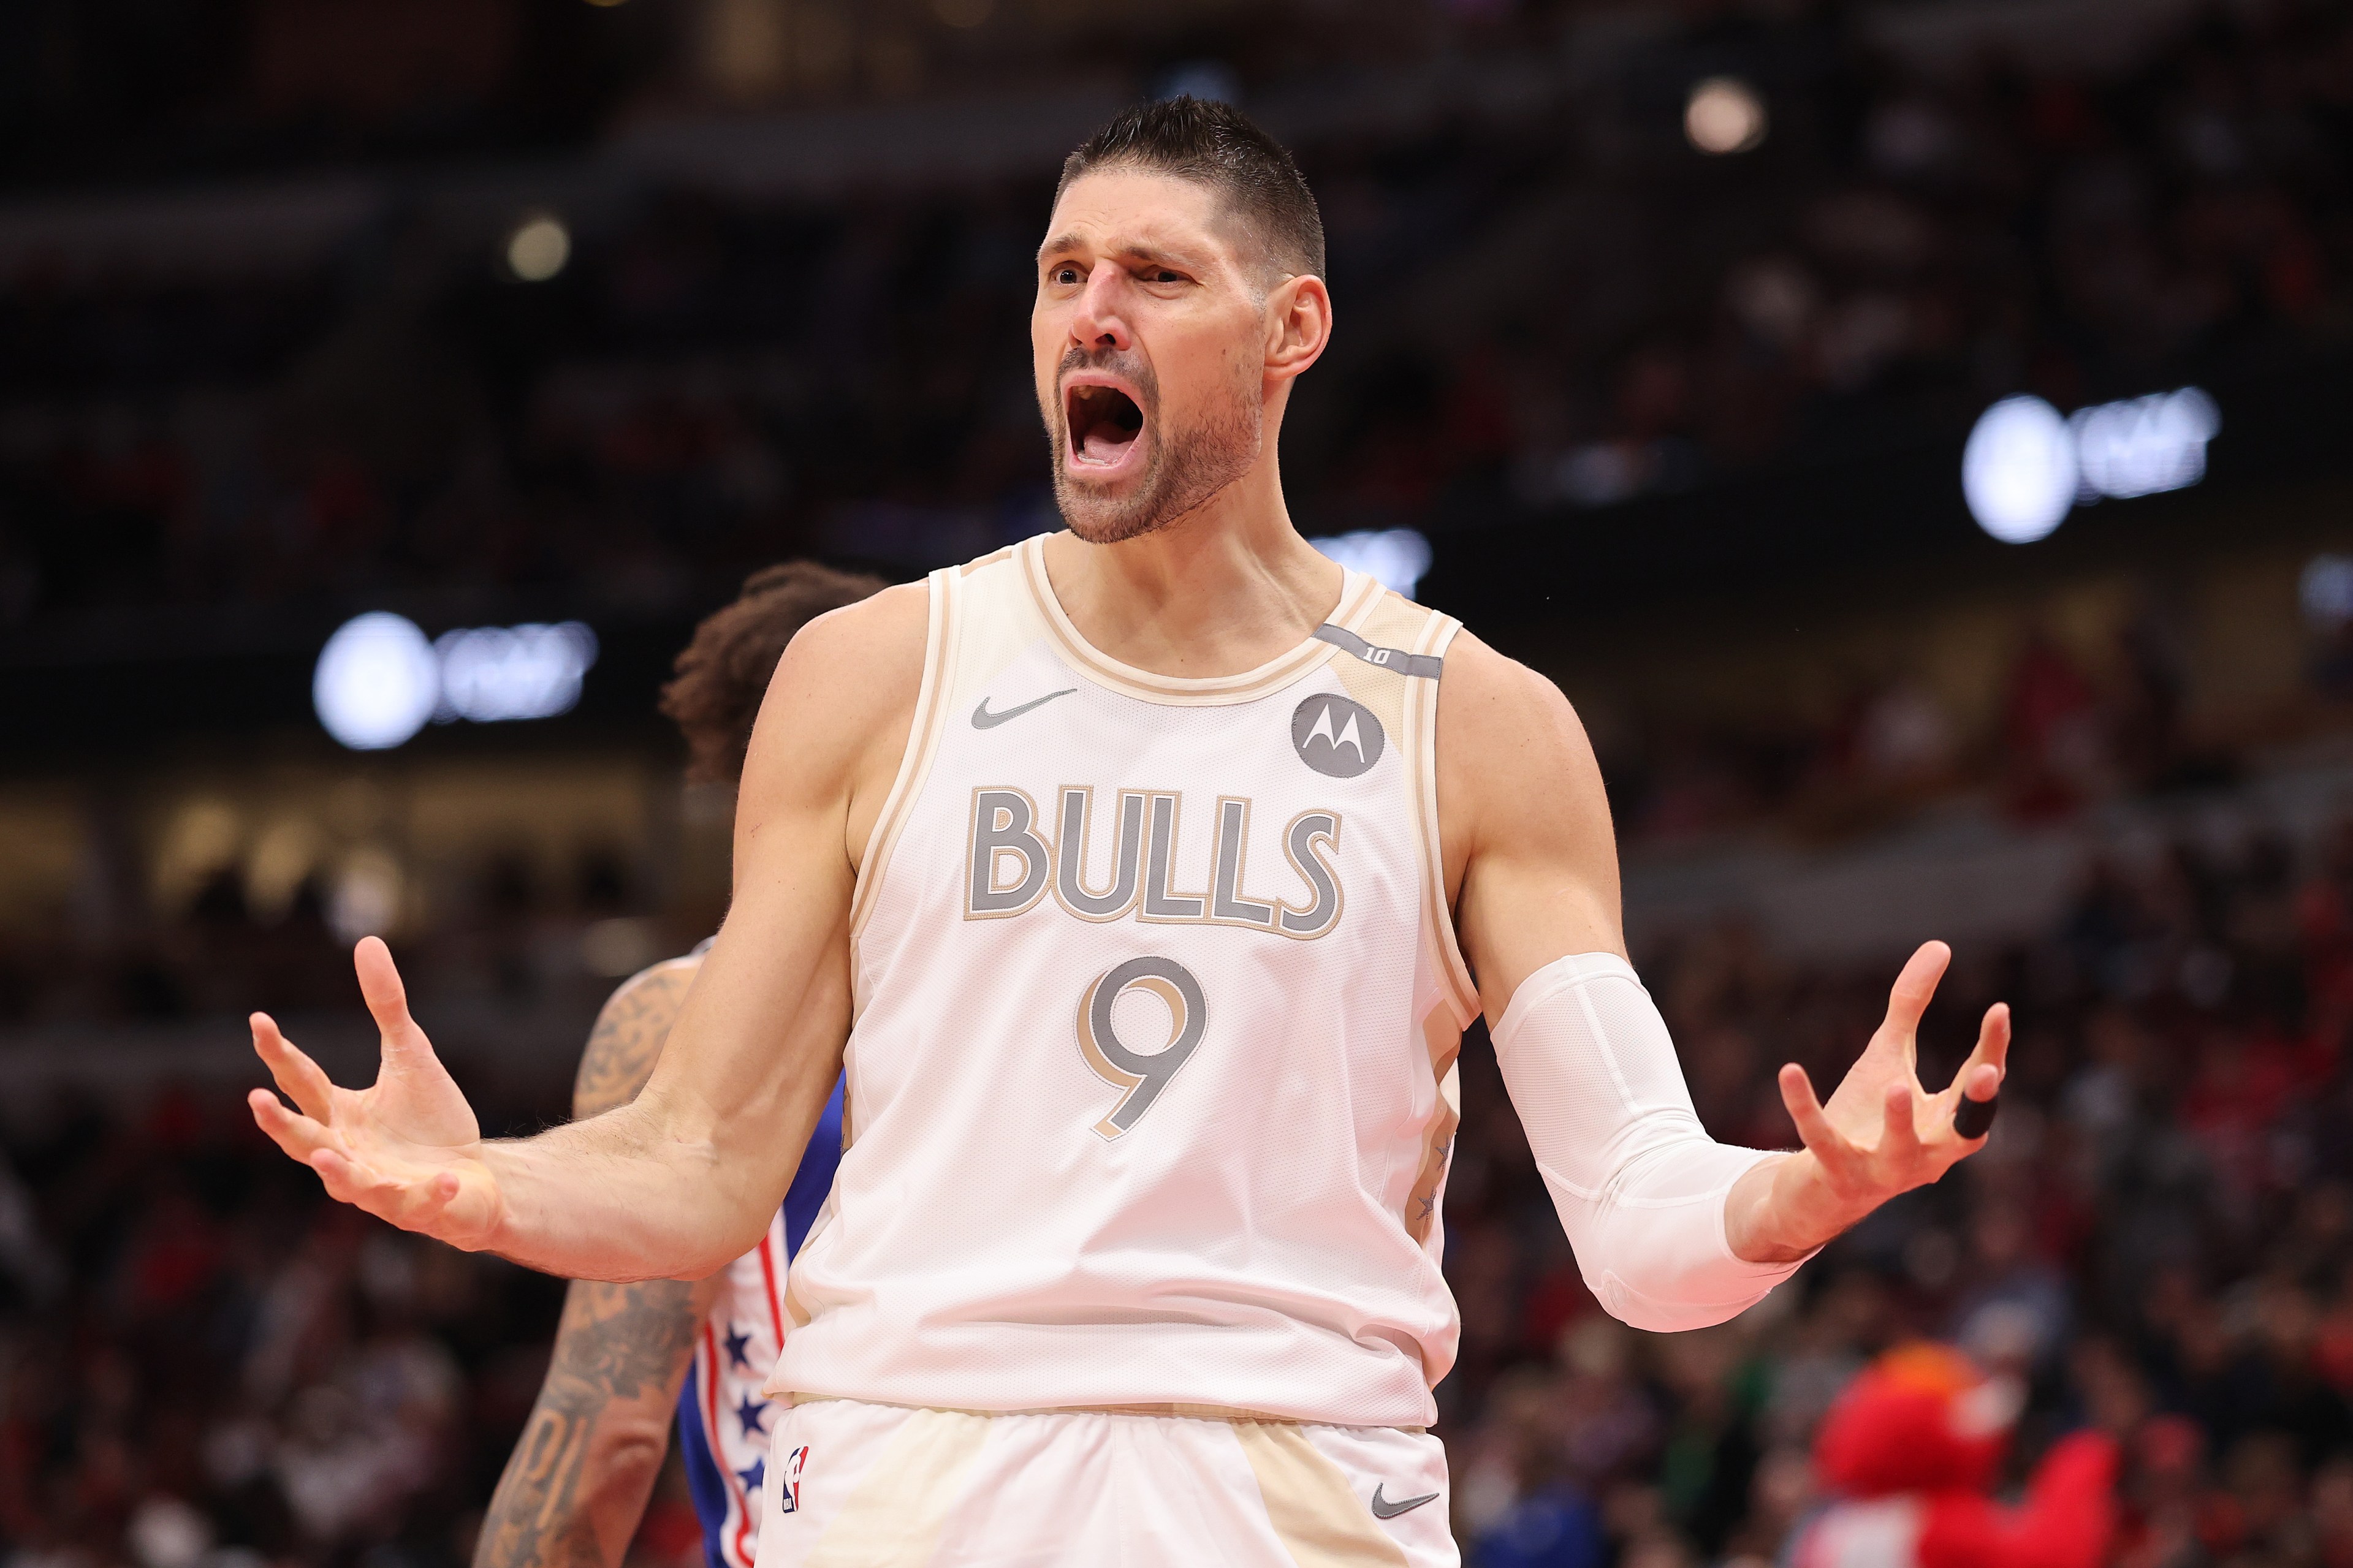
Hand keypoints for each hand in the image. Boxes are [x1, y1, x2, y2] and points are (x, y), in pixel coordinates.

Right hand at [248, 937, 504, 1249]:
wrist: (473, 1176)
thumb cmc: (429, 1120)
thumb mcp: (410, 1055)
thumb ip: (387, 1006)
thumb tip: (366, 941)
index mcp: (340, 1116)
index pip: (301, 1081)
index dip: (279, 1052)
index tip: (259, 1019)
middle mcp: (348, 1154)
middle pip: (305, 1140)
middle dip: (281, 1124)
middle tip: (256, 1100)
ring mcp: (380, 1187)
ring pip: (350, 1185)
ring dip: (337, 1173)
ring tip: (326, 1157)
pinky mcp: (421, 1208)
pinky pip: (422, 1202)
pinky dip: (433, 1192)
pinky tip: (449, 1178)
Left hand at [1730, 940, 2007, 1261]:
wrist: (1822, 1184)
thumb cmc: (1867, 1115)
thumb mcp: (1887, 1056)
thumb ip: (1911, 1005)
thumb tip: (1940, 946)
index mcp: (1946, 1125)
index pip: (1978, 1087)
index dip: (1991, 1051)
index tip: (1998, 1010)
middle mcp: (1927, 1154)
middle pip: (1962, 1132)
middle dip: (1976, 1105)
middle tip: (1988, 1071)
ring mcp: (1883, 1169)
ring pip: (1899, 1150)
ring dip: (1900, 1122)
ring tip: (1897, 1086)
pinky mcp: (1836, 1171)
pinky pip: (1821, 1139)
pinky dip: (1804, 1108)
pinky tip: (1789, 1071)